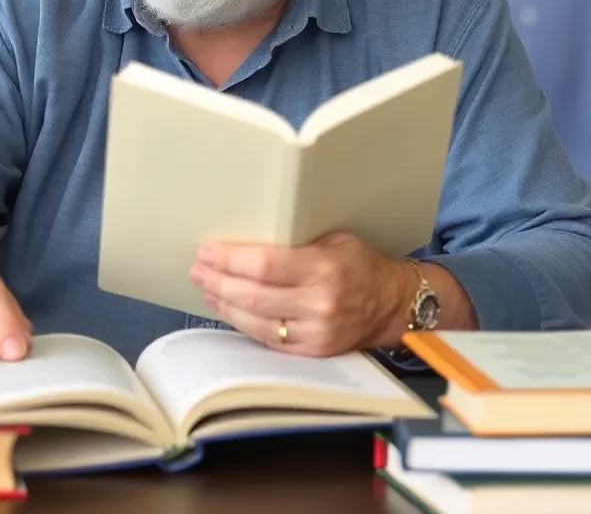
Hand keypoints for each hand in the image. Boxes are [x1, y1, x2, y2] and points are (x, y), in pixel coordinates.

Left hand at [189, 232, 412, 356]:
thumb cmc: (360, 263)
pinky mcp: (311, 352)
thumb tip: (246, 238)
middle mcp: (319, 305)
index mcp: (324, 269)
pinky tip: (227, 308)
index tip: (207, 250)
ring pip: (254, 321)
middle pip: (252, 296)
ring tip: (206, 286)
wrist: (393, 305)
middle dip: (217, 280)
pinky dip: (241, 322)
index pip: (264, 265)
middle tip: (197, 268)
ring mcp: (315, 333)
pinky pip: (266, 338)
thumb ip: (295, 241)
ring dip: (223, 304)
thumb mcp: (335, 239)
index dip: (229, 259)